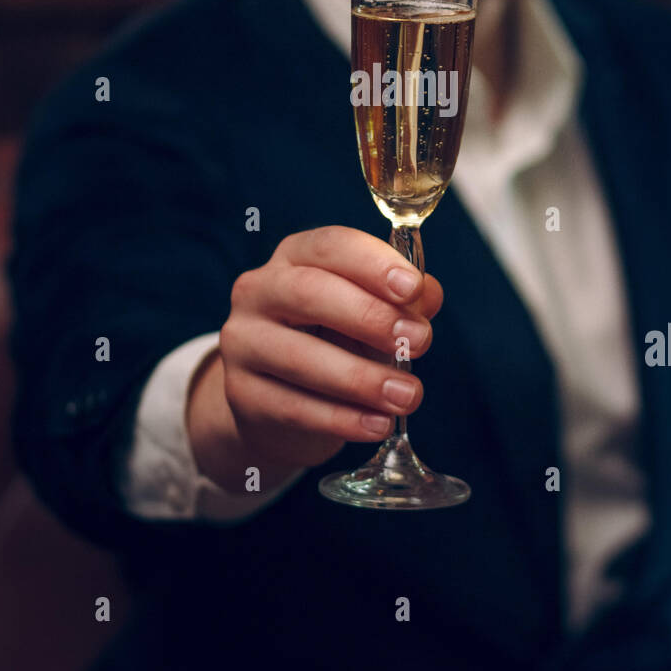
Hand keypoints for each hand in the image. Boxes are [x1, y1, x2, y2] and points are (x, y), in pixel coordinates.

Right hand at [187, 225, 442, 494]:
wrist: (277, 399)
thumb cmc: (332, 341)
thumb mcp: (369, 314)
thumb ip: (401, 301)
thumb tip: (428, 295)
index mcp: (295, 258)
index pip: (330, 246)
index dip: (373, 264)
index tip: (413, 288)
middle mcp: (259, 291)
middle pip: (308, 292)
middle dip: (369, 316)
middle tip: (420, 342)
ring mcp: (243, 342)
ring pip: (299, 357)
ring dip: (362, 378)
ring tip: (407, 396)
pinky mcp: (242, 394)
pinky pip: (294, 407)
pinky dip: (342, 419)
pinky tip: (378, 424)